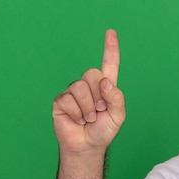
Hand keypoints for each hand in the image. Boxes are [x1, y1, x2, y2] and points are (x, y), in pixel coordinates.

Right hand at [52, 29, 124, 153]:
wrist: (87, 146)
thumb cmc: (104, 130)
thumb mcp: (118, 115)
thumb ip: (116, 98)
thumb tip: (106, 82)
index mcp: (105, 87)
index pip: (109, 64)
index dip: (110, 48)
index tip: (111, 32)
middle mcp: (88, 85)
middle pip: (92, 73)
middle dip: (99, 94)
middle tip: (100, 111)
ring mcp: (73, 92)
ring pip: (80, 87)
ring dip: (88, 107)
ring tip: (89, 118)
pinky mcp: (61, 101)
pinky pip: (69, 99)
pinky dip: (77, 113)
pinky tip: (78, 120)